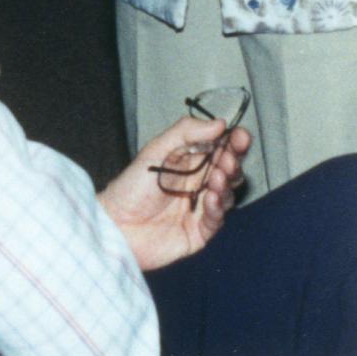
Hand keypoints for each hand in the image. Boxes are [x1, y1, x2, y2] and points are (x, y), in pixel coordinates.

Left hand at [97, 114, 250, 272]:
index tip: (241, 136)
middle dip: (233, 162)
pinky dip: (217, 207)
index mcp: (190, 162)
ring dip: (226, 183)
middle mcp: (198, 184)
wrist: (116, 224)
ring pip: (226, 194)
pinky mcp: (198, 232)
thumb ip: (186, 133)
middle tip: (229, 158)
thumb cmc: (131, 187)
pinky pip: (216, 220)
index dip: (233, 142)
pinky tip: (211, 197)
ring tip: (217, 176)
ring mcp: (199, 208)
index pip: (220, 149)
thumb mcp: (156, 151)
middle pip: (228, 171)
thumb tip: (218, 123)